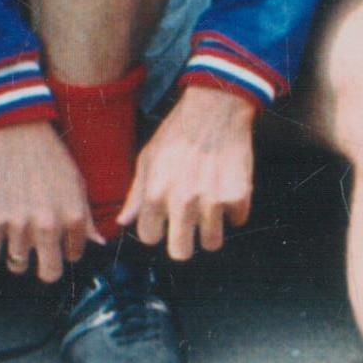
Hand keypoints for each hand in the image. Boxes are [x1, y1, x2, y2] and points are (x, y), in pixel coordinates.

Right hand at [0, 118, 92, 283]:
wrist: (19, 131)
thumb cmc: (52, 157)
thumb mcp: (77, 184)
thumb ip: (87, 218)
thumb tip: (99, 244)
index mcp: (73, 217)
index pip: (74, 255)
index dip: (67, 249)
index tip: (60, 239)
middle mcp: (48, 225)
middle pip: (49, 274)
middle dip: (46, 269)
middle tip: (40, 258)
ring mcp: (19, 223)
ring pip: (18, 265)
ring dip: (18, 255)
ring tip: (17, 238)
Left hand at [120, 86, 253, 262]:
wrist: (216, 109)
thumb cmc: (177, 132)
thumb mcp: (147, 159)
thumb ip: (136, 194)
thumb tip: (123, 221)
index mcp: (156, 195)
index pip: (150, 238)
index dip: (157, 230)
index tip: (164, 221)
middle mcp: (182, 203)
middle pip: (181, 253)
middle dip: (183, 243)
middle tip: (189, 228)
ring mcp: (212, 202)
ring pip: (212, 243)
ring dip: (212, 229)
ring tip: (210, 207)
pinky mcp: (238, 196)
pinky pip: (238, 220)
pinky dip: (235, 210)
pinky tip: (227, 190)